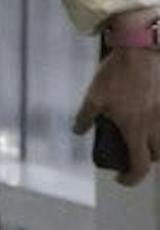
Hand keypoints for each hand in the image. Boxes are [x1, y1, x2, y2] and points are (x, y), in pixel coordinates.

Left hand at [74, 35, 159, 185]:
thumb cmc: (116, 75)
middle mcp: (155, 127)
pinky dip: (159, 130)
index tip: (120, 178)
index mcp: (136, 129)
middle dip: (143, 161)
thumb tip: (78, 132)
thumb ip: (85, 117)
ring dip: (154, 146)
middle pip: (156, 156)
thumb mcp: (93, 97)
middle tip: (129, 155)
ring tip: (140, 139)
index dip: (131, 178)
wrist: (140, 51)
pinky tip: (149, 120)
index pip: (140, 166)